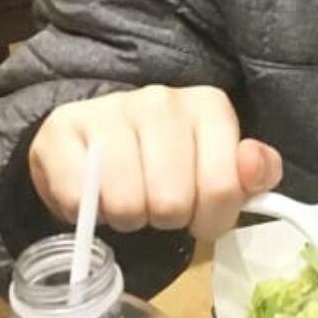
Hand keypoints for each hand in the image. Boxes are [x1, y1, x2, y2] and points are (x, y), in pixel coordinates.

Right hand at [29, 86, 281, 240]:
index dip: (210, 218)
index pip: (223, 187)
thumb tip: (254, 164)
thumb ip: (251, 176)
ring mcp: (110, 109)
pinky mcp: (63, 128)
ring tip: (126, 199)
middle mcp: (162, 99)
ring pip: (127, 203)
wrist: (94, 144)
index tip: (197, 213)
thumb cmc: (165, 163)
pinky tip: (92, 195)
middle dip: (165, 218)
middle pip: (172, 201)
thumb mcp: (218, 171)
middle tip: (156, 204)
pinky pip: (78, 199)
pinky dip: (84, 213)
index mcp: (209, 106)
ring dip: (126, 218)